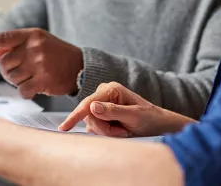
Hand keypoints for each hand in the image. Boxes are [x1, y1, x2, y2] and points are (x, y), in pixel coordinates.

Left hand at [0, 28, 82, 98]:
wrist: (80, 66)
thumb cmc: (55, 53)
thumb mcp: (37, 42)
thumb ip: (15, 46)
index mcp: (31, 35)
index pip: (3, 37)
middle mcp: (34, 47)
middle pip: (4, 64)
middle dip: (8, 70)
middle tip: (20, 71)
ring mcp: (39, 64)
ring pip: (11, 78)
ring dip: (16, 81)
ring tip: (29, 77)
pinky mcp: (44, 80)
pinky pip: (22, 90)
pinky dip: (25, 91)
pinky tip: (35, 86)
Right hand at [58, 82, 194, 137]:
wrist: (156, 123)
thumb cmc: (148, 118)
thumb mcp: (133, 116)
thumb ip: (112, 111)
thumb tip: (92, 106)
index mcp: (111, 89)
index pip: (88, 104)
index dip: (75, 116)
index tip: (64, 128)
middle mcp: (103, 93)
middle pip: (89, 116)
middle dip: (104, 128)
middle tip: (121, 132)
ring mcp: (100, 103)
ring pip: (91, 123)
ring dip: (106, 131)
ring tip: (122, 130)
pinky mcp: (100, 113)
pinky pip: (94, 126)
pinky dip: (105, 132)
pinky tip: (118, 129)